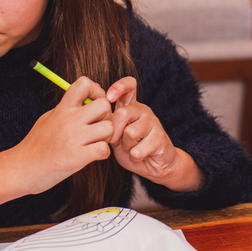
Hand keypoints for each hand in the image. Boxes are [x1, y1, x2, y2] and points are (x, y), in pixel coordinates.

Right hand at [0, 76, 113, 207]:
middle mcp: (68, 120)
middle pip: (104, 105)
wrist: (21, 169)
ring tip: (95, 142)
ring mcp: (73, 138)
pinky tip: (93, 155)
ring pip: (108, 128)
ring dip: (106, 137)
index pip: (85, 83)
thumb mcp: (50, 117)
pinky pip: (104, 149)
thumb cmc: (36, 144)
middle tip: (98, 127)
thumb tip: (93, 86)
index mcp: (62, 109)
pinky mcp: (77, 157)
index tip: (93, 104)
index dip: (96, 91)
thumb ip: (70, 104)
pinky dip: (103, 153)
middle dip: (106, 116)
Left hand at [105, 77, 202, 191]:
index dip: (118, 87)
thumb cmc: (131, 147)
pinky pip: (138, 149)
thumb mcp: (115, 134)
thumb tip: (91, 100)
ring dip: (126, 146)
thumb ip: (106, 122)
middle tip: (115, 141)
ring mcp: (153, 123)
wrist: (153, 164)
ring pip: (130, 132)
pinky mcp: (160, 138)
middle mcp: (143, 111)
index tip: (109, 98)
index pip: (129, 85)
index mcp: (131, 106)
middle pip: (123, 113)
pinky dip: (134, 156)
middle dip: (115, 132)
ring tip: (130, 148)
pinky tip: (139, 156)